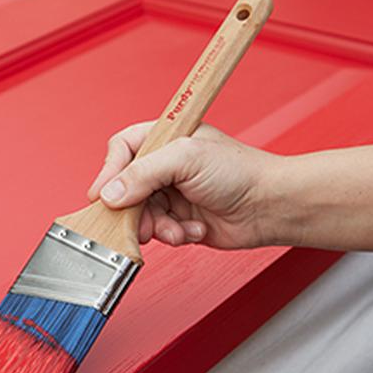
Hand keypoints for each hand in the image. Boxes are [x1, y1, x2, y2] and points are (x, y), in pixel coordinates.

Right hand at [87, 121, 280, 248]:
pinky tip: (193, 229)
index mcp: (165, 138)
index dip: (109, 172)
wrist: (270, 206)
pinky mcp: (179, 218)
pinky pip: (159, 231)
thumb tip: (111, 193)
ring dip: (157, 225)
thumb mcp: (185, 159)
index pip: (122, 150)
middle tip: (139, 220)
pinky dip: (174, 234)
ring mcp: (171, 193)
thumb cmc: (242, 172)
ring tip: (175, 227)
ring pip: (141, 214)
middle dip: (133, 208)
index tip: (102, 195)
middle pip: (125, 187)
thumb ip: (143, 173)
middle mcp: (165, 165)